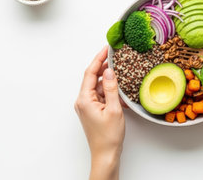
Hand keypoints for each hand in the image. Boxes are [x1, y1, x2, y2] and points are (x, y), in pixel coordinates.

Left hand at [74, 46, 124, 179]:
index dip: (99, 58)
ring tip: (120, 70)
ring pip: (97, 86)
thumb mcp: (114, 109)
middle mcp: (82, 101)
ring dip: (108, 79)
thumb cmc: (108, 136)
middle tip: (115, 55)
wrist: (105, 154)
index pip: (90, 72)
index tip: (107, 48)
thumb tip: (109, 71)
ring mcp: (87, 106)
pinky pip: (100, 95)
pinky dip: (109, 90)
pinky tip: (120, 90)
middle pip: (92, 77)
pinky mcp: (92, 110)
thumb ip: (111, 88)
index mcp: (84, 99)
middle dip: (103, 66)